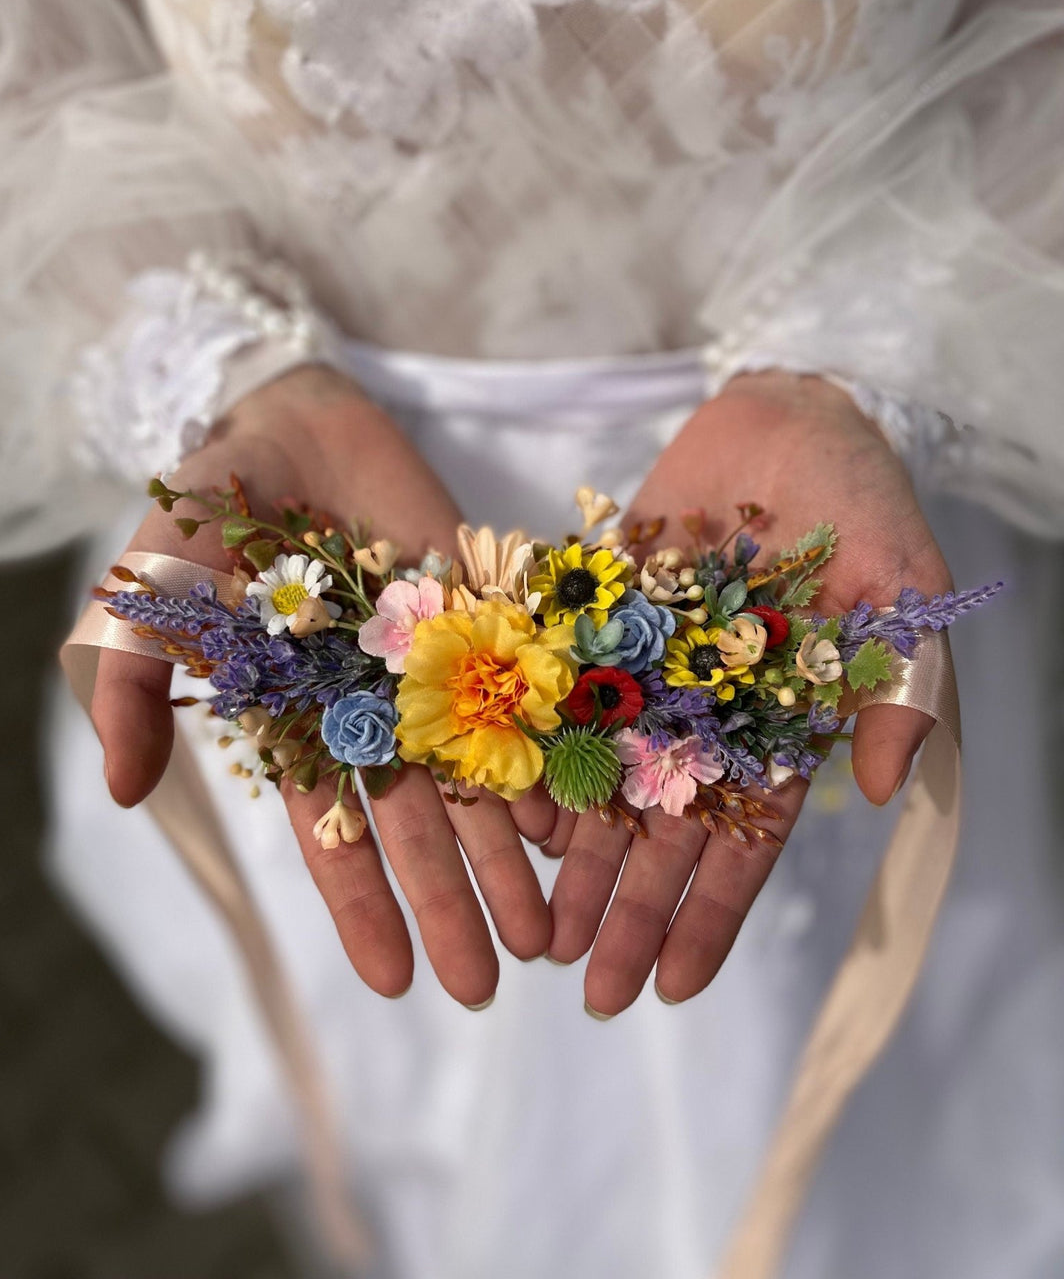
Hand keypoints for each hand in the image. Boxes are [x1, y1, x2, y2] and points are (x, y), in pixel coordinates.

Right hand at [91, 366, 554, 1006]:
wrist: (298, 416)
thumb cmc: (213, 504)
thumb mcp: (152, 590)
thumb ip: (128, 682)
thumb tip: (121, 792)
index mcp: (301, 722)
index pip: (332, 834)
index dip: (361, 906)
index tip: (391, 983)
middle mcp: (376, 711)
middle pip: (420, 824)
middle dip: (452, 903)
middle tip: (491, 987)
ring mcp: (436, 668)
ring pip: (482, 778)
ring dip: (511, 857)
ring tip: (549, 933)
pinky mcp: (486, 619)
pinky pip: (526, 699)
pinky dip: (551, 755)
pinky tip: (578, 821)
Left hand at [545, 370, 951, 1014]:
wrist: (788, 418)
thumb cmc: (863, 504)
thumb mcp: (905, 595)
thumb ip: (897, 690)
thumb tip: (877, 792)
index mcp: (778, 729)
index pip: (744, 842)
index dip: (710, 916)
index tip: (674, 987)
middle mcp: (705, 717)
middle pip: (661, 834)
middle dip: (628, 912)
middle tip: (587, 989)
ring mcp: (646, 675)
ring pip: (601, 785)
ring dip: (574, 862)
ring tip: (536, 933)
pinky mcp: (599, 627)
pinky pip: (558, 705)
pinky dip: (532, 758)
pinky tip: (503, 820)